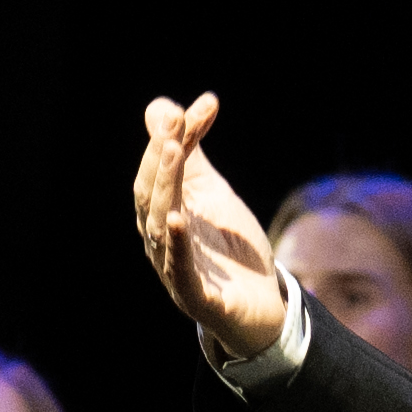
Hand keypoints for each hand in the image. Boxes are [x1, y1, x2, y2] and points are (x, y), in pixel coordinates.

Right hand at [134, 96, 292, 360]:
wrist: (260, 306)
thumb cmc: (227, 248)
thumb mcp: (211, 193)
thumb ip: (189, 152)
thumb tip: (163, 105)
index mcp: (160, 214)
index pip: (159, 171)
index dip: (175, 135)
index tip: (205, 105)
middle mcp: (159, 241)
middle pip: (152, 194)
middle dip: (162, 157)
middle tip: (175, 122)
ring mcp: (175, 270)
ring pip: (162, 225)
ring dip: (166, 187)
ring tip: (172, 151)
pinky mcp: (197, 298)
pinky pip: (181, 270)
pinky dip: (178, 245)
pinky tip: (177, 219)